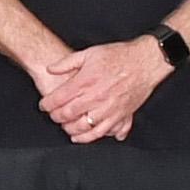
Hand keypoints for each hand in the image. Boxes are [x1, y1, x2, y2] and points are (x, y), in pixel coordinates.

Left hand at [38, 40, 158, 144]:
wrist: (146, 61)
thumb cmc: (120, 56)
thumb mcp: (90, 52)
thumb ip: (67, 62)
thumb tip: (50, 68)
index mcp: (85, 81)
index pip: (58, 98)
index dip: (47, 104)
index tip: (43, 105)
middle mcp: (95, 97)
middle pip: (67, 114)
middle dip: (56, 117)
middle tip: (53, 115)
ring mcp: (108, 108)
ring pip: (83, 127)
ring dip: (70, 129)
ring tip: (65, 126)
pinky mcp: (120, 115)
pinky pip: (102, 132)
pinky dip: (89, 137)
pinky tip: (81, 136)